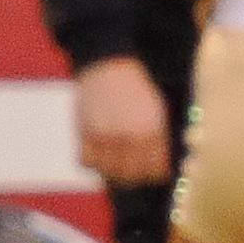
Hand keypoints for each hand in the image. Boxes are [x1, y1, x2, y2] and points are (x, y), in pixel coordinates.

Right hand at [71, 57, 171, 185]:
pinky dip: (91, 162)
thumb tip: (159, 168)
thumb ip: (159, 141)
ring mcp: (105, 136)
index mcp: (151, 132)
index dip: (153, 174)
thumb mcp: (157, 112)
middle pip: (131, 177)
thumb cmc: (136, 89)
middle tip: (131, 170)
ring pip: (107, 173)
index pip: (155, 172)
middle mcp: (128, 137)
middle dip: (133, 177)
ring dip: (111, 172)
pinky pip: (86, 162)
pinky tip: (97, 153)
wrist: (109, 65)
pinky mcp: (84, 132)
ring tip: (114, 163)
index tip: (151, 171)